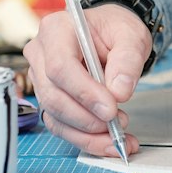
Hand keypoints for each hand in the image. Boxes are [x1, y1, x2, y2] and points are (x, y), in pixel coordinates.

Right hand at [23, 3, 150, 156]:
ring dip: (88, 133)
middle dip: (87, 117)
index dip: (84, 92)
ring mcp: (40, 78)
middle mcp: (41, 54)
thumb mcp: (131, 36)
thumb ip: (127, 61)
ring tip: (119, 136)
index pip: (60, 67)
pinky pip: (60, 125)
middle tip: (118, 124)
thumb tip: (119, 92)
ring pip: (55, 115)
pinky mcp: (49, 99)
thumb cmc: (116, 30)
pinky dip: (85, 138)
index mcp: (56, 29)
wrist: (111, 36)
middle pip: (54, 95)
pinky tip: (108, 142)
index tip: (111, 108)